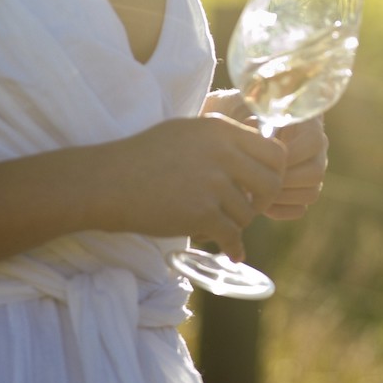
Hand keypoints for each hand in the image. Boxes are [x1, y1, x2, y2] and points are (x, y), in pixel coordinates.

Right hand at [97, 114, 285, 261]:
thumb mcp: (188, 131)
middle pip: (272, 183)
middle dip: (265, 201)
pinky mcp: (201, 213)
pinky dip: (233, 246)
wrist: (106, 181)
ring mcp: (213, 184)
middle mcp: (223, 154)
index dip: (275, 171)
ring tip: (218, 223)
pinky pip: (232, 235)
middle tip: (251, 207)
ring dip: (237, 223)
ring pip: (249, 213)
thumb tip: (260, 147)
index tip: (262, 183)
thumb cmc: (144, 155)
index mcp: (222, 130)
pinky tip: (232, 252)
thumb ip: (224, 139)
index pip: (275, 151)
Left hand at [201, 91, 327, 218]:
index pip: (313, 142)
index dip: (289, 155)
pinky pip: (300, 209)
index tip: (262, 158)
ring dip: (282, 197)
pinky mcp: (300, 192)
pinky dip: (280, 210)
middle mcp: (315, 150)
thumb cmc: (238, 114)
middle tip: (256, 181)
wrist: (234, 132)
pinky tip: (259, 203)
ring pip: (311, 193)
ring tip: (255, 193)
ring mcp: (310, 172)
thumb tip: (253, 128)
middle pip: (316, 172)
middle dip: (284, 180)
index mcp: (307, 125)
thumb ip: (248, 117)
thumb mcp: (241, 108)